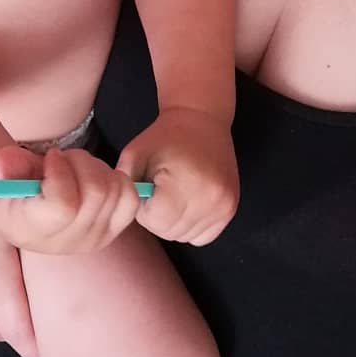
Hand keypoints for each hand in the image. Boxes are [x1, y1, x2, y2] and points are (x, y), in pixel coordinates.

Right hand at [0, 144, 140, 253]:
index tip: (49, 157)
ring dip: (96, 166)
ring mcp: (92, 240)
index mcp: (32, 231)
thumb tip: (3, 165)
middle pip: (95, 194)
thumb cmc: (3, 183)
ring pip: (114, 190)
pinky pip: (131, 199)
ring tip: (73, 167)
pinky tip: (93, 176)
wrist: (15, 202)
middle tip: (61, 157)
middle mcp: (65, 243)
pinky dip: (117, 178)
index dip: (61, 173)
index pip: (64, 206)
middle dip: (80, 162)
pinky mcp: (111, 230)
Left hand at [116, 107, 238, 244]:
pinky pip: (203, 236)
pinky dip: (191, 226)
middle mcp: (211, 198)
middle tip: (158, 191)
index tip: (147, 189)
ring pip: (186, 236)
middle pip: (170, 231)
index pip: (157, 221)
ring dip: (173, 222)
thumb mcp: (135, 153)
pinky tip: (187, 203)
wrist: (202, 119)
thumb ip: (124, 183)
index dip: (145, 209)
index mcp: (187, 182)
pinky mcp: (231, 208)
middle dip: (157, 217)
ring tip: (173, 194)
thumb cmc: (164, 137)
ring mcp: (224, 205)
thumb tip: (127, 211)